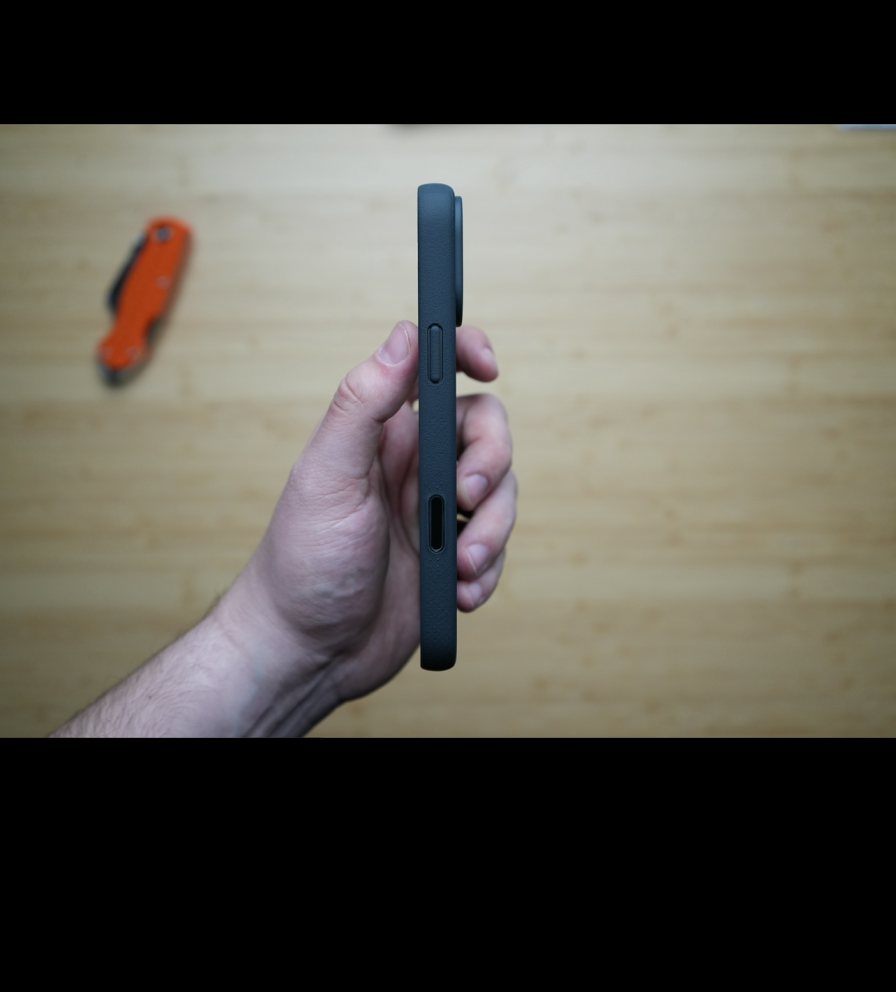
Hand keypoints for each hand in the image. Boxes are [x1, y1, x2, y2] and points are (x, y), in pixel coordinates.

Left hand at [224, 320, 516, 721]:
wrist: (307, 655)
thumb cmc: (300, 565)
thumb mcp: (327, 476)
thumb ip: (363, 404)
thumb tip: (402, 336)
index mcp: (382, 435)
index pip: (433, 371)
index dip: (467, 353)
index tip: (489, 364)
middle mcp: (413, 468)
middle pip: (486, 432)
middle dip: (492, 462)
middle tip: (464, 496)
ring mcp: (434, 515)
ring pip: (499, 494)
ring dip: (492, 531)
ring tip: (460, 567)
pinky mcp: (450, 561)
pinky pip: (497, 550)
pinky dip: (488, 572)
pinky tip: (457, 594)